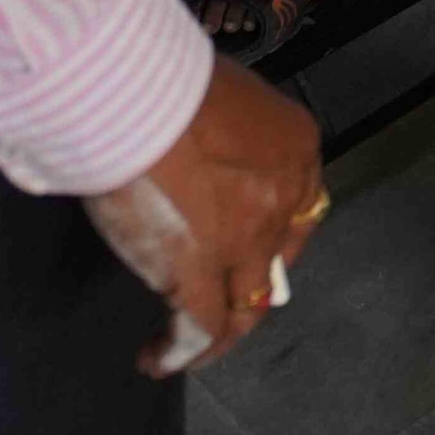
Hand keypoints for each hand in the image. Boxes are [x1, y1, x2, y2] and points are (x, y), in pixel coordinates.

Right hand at [80, 56, 327, 374]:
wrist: (134, 91)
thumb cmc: (163, 75)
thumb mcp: (220, 96)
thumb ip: (221, 133)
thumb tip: (194, 154)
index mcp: (295, 147)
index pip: (301, 208)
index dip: (275, 237)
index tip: (248, 250)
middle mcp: (283, 197)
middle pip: (277, 260)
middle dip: (250, 287)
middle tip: (220, 300)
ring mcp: (246, 239)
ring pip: (245, 306)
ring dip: (220, 333)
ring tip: (191, 347)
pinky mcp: (199, 271)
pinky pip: (200, 326)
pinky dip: (181, 350)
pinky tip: (157, 360)